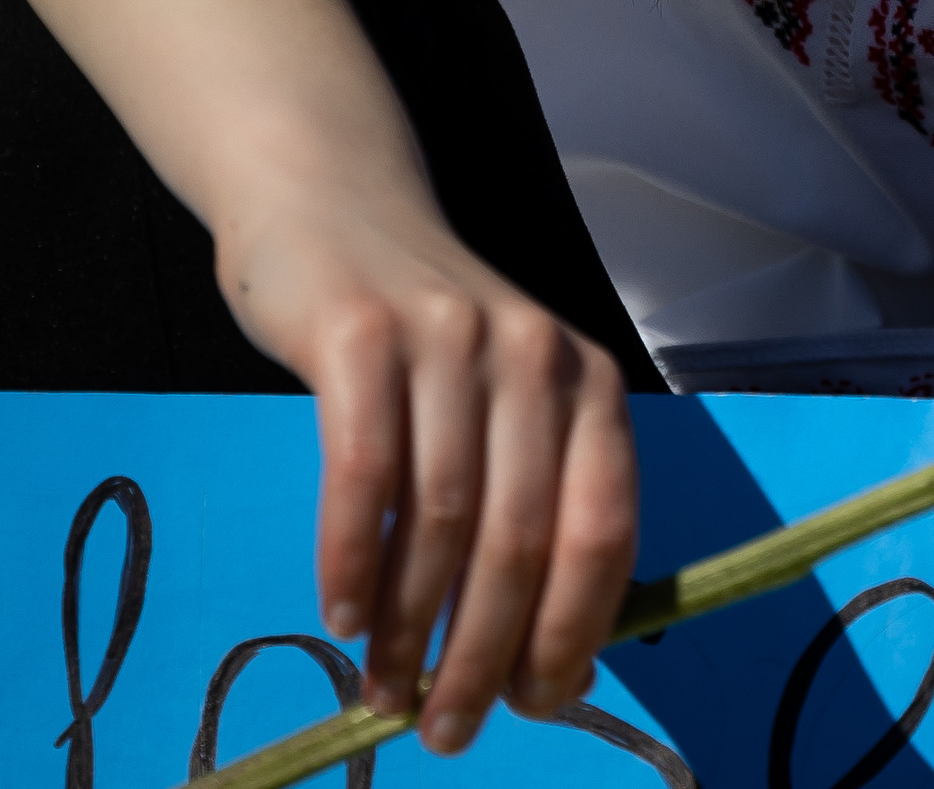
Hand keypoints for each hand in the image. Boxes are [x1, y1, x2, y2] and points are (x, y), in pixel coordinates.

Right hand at [215, 169, 637, 757]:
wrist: (330, 203)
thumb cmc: (421, 337)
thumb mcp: (502, 403)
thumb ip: (532, 503)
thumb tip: (548, 663)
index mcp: (586, 380)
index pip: (604, 527)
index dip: (573, 629)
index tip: (535, 708)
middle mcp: (533, 352)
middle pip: (524, 538)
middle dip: (486, 655)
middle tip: (445, 731)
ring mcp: (448, 336)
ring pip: (443, 518)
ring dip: (411, 627)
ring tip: (384, 690)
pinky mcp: (361, 333)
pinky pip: (364, 473)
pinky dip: (353, 560)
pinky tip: (340, 616)